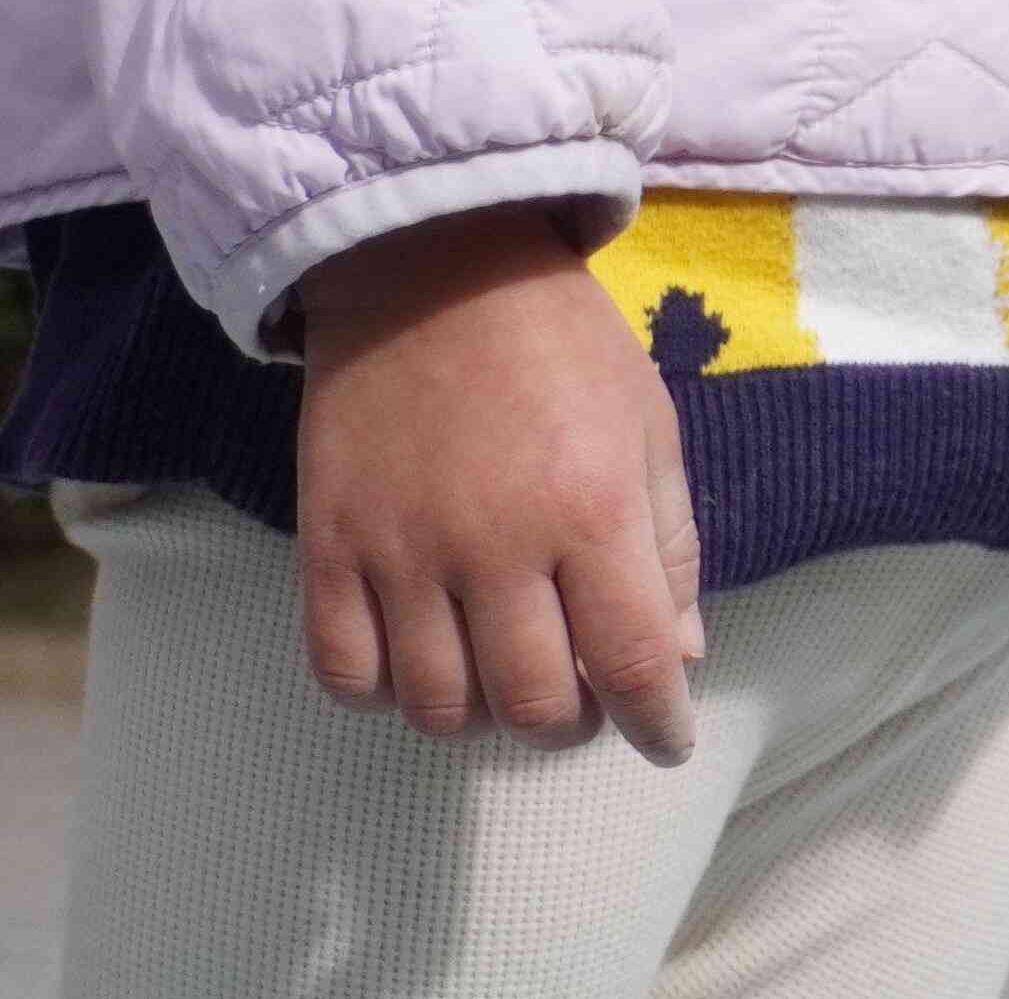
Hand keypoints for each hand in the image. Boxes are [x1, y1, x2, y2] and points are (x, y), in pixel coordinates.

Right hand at [295, 208, 703, 762]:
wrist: (431, 266)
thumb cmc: (560, 343)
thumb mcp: (647, 425)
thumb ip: (669, 546)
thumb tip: (680, 658)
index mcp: (591, 509)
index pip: (632, 662)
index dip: (657, 722)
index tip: (667, 741)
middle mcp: (494, 545)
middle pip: (531, 704)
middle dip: (572, 723)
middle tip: (584, 698)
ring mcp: (401, 552)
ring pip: (436, 707)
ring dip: (481, 715)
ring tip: (505, 676)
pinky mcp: (327, 549)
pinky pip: (342, 674)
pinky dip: (385, 694)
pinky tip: (420, 663)